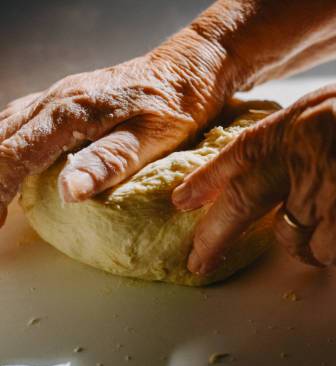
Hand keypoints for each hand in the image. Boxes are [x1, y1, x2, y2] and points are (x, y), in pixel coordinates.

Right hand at [0, 29, 234, 226]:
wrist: (188, 68)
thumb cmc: (177, 104)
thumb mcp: (154, 137)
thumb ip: (111, 161)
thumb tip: (69, 193)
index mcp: (70, 112)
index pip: (12, 154)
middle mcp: (55, 99)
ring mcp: (58, 95)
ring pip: (5, 127)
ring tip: (0, 198)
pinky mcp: (68, 98)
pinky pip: (22, 119)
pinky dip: (10, 144)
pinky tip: (17, 161)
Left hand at [172, 49, 335, 275]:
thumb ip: (301, 139)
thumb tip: (282, 176)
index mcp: (295, 125)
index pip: (237, 156)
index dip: (206, 181)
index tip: (182, 202)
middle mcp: (301, 161)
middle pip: (243, 208)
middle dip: (215, 238)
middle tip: (200, 260)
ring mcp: (327, 196)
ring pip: (293, 241)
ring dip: (305, 240)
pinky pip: (331, 255)